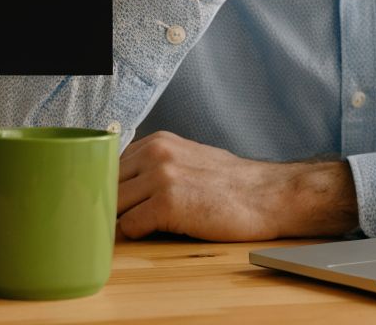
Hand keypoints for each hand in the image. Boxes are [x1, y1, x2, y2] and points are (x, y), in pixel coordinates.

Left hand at [116, 130, 357, 240]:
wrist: (267, 196)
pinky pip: (129, 227)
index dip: (110, 188)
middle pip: (107, 186)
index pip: (110, 165)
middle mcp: (155, 154)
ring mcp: (160, 177)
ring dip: (123, 221)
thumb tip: (123, 185)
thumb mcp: (188, 158)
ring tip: (144, 227)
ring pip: (114, 206)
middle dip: (113, 205)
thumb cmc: (231, 184)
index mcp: (158, 141)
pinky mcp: (167, 204)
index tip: (115, 202)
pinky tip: (160, 231)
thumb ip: (154, 166)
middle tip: (125, 219)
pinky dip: (138, 234)